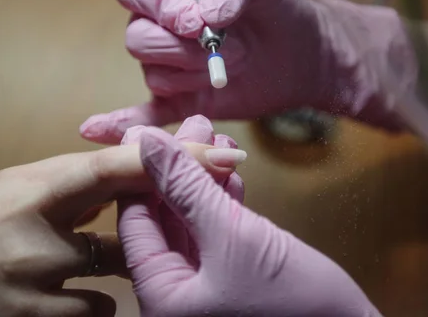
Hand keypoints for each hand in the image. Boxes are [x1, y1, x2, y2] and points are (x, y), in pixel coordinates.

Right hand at [0, 137, 238, 316]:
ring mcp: (35, 287)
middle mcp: (35, 237)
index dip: (176, 161)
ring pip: (116, 277)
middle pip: (128, 229)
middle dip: (161, 224)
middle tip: (181, 215)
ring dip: (113, 268)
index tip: (224, 155)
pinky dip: (89, 302)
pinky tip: (57, 295)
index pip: (116, 168)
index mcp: (31, 188)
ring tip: (60, 263)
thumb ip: (71, 185)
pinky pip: (94, 311)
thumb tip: (125, 178)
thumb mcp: (14, 190)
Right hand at [80, 0, 414, 143]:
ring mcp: (171, 70)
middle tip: (226, 49)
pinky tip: (96, 128)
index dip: (157, 6)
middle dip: (182, 49)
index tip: (196, 22)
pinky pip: (145, 115)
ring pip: (152, 75)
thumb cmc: (279, 9)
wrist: (304, 54)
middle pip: (137, 39)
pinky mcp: (183, 104)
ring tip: (228, 68)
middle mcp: (162, 31)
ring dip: (191, 76)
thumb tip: (203, 15)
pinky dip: (122, 122)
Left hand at [118, 128, 380, 316]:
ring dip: (206, 179)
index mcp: (161, 297)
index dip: (142, 171)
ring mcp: (206, 286)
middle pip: (164, 218)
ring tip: (219, 139)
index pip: (134, 222)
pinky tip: (232, 171)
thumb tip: (147, 142)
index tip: (152, 131)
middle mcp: (176, 295)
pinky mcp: (233, 277)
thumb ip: (186, 187)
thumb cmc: (293, 302)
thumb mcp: (233, 236)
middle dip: (182, 169)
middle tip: (196, 127)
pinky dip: (224, 200)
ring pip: (193, 220)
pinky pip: (217, 232)